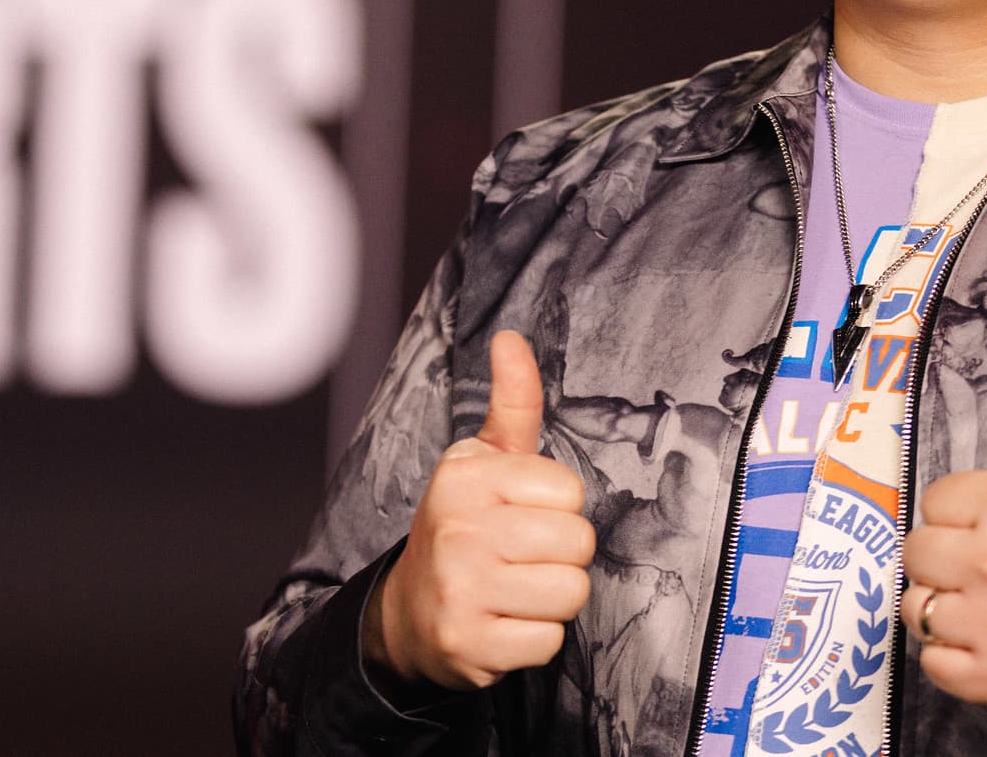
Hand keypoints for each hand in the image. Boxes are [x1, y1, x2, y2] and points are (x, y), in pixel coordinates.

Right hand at [367, 331, 594, 690]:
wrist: (408, 614)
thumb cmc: (463, 527)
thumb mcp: (482, 460)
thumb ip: (511, 402)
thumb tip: (511, 338)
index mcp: (466, 477)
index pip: (569, 491)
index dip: (556, 508)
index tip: (521, 514)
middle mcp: (459, 529)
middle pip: (578, 544)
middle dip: (561, 555)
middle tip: (522, 557)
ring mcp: (461, 591)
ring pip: (571, 594)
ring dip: (552, 599)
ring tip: (516, 589)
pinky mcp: (469, 647)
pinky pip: (549, 643)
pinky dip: (534, 639)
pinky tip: (504, 623)